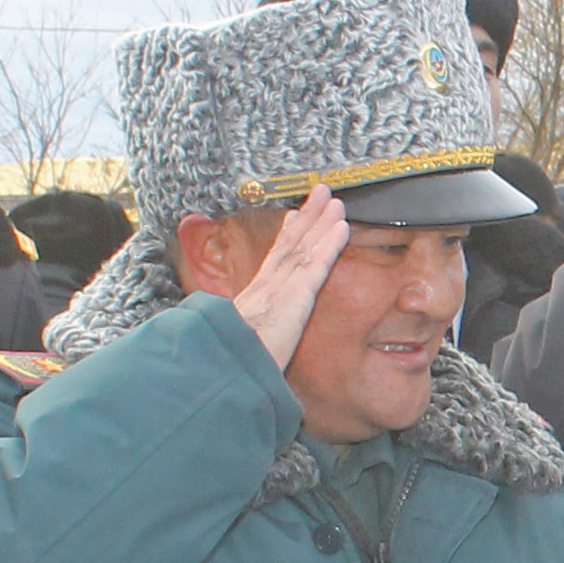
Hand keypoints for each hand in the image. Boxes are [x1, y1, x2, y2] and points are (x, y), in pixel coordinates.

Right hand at [230, 185, 351, 368]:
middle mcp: (268, 286)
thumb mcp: (240, 344)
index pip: (277, 260)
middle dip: (308, 216)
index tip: (297, 216)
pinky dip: (329, 244)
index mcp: (257, 297)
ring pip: (304, 247)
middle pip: (291, 244)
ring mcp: (280, 288)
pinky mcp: (294, 298)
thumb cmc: (230, 363)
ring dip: (321, 221)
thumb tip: (245, 342)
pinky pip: (316, 265)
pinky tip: (341, 227)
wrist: (221, 369)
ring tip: (336, 200)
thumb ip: (247, 336)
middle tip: (322, 193)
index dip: (289, 236)